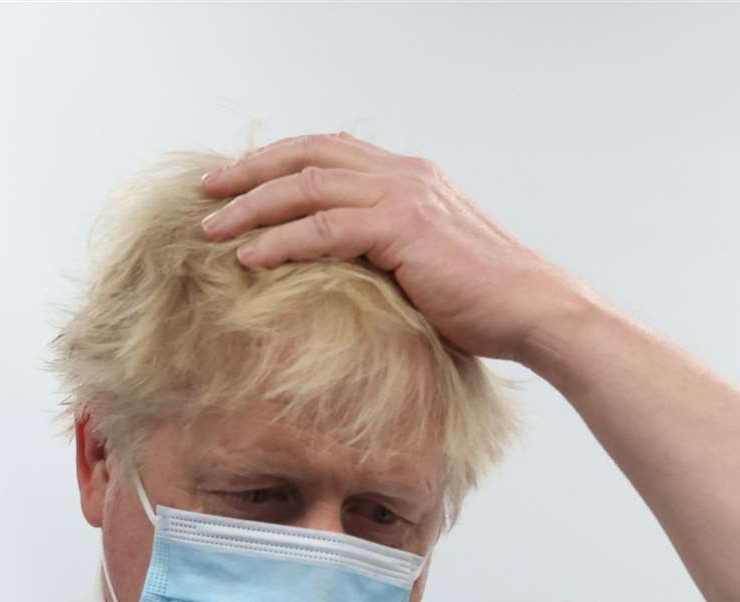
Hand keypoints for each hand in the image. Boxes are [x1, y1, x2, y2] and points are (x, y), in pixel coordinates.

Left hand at [199, 131, 591, 364]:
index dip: (278, 162)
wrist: (532, 310)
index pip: (329, 152)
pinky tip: (250, 259)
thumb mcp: (428, 264)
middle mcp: (404, 174)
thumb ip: (386, 252)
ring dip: (252, 206)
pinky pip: (324, 228)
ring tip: (211, 229)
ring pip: (307, 187)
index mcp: (410, 177)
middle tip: (206, 191)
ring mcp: (403, 196)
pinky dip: (280, 241)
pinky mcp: (403, 228)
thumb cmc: (485, 301)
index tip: (237, 181)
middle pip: (307, 156)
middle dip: (249, 171)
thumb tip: (341, 271)